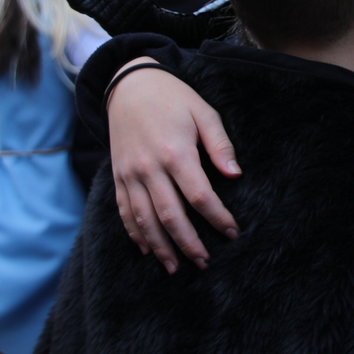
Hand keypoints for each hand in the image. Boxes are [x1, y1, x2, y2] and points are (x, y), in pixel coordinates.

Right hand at [107, 58, 240, 273]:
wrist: (130, 86)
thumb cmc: (174, 98)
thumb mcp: (204, 113)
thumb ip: (220, 145)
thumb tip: (235, 174)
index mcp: (176, 153)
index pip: (199, 196)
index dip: (217, 218)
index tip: (232, 232)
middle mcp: (149, 169)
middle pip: (170, 216)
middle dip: (189, 243)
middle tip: (205, 262)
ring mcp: (130, 175)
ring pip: (144, 221)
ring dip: (162, 247)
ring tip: (177, 267)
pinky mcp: (118, 176)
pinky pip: (124, 212)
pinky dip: (136, 234)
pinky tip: (148, 249)